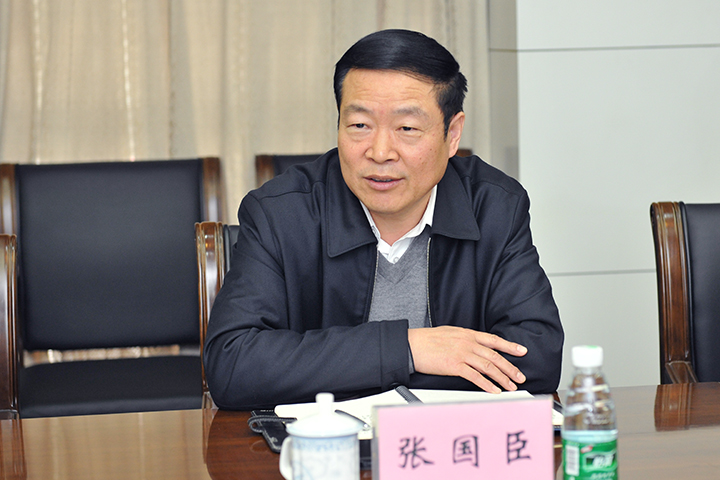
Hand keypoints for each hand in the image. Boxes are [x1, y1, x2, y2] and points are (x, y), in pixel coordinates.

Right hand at [407, 326, 526, 392]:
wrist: (412, 344)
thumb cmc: (427, 340)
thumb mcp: (449, 333)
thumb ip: (464, 338)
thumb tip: (474, 345)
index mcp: (467, 334)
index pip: (493, 340)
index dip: (509, 346)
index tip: (522, 351)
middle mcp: (467, 342)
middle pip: (495, 356)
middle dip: (510, 368)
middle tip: (520, 377)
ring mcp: (462, 354)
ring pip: (488, 367)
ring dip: (502, 378)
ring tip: (511, 386)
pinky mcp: (454, 365)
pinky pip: (475, 377)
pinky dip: (487, 384)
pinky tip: (494, 390)